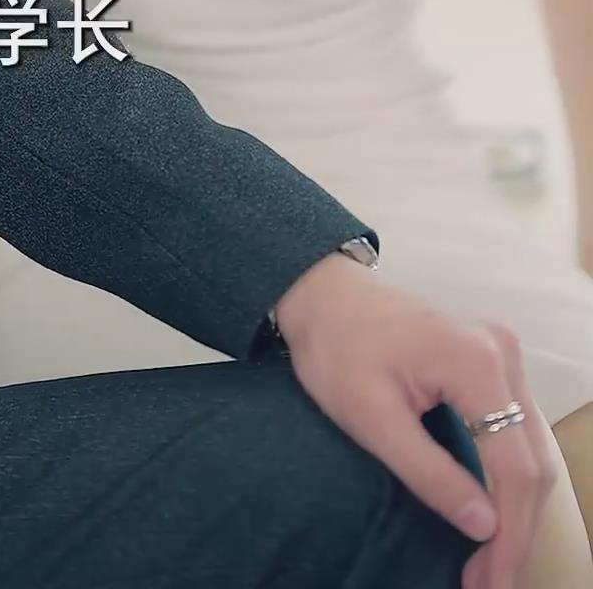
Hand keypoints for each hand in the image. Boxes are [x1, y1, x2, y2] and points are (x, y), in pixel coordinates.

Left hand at [273, 253, 554, 588]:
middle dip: (515, 531)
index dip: (509, 534)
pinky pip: (516, 430)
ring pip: (530, 449)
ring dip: (516, 510)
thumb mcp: (371, 420)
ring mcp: (501, 353)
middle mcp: (502, 353)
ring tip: (490, 564)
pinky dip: (508, 479)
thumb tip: (484, 526)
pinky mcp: (491, 361)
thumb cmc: (337, 350)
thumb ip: (429, 473)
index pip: (514, 466)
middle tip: (488, 583)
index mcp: (476, 363)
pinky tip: (492, 516)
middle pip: (531, 461)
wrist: (323, 294)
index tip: (489, 582)